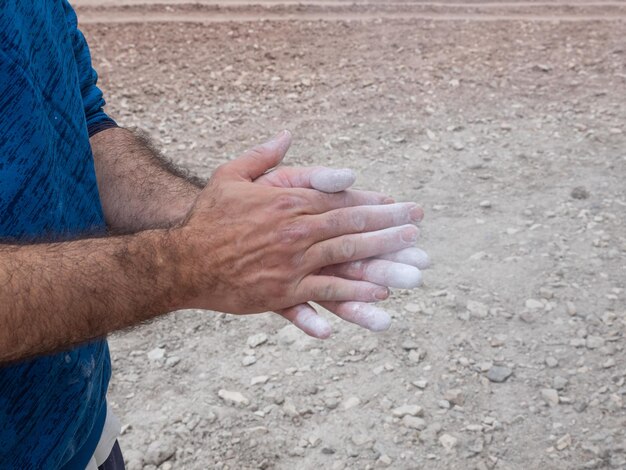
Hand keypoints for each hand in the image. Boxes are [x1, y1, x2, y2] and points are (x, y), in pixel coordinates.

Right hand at [171, 131, 420, 313]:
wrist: (183, 261)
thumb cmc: (208, 216)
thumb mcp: (231, 175)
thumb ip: (263, 155)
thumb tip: (287, 133)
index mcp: (287, 203)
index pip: (341, 201)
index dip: (375, 204)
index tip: (400, 206)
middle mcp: (294, 232)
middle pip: (351, 228)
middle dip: (389, 228)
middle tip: (418, 229)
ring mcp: (290, 263)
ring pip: (345, 260)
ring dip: (382, 260)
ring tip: (412, 264)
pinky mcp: (281, 292)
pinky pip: (323, 293)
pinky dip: (352, 295)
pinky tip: (377, 298)